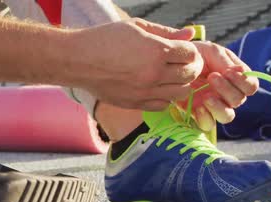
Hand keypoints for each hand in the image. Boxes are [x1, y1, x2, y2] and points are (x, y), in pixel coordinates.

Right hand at [68, 19, 203, 109]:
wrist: (79, 60)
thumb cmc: (105, 39)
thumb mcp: (136, 27)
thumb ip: (165, 32)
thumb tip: (189, 33)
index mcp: (156, 51)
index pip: (191, 54)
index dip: (191, 50)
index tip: (185, 50)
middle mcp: (154, 73)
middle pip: (190, 74)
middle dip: (191, 67)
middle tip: (184, 63)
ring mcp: (145, 92)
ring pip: (181, 93)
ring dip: (182, 84)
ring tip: (173, 76)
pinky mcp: (135, 104)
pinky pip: (163, 105)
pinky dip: (167, 97)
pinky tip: (159, 88)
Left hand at [182, 42, 259, 130]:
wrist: (172, 63)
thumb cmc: (195, 55)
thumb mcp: (211, 52)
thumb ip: (225, 62)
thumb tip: (242, 72)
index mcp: (235, 79)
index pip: (251, 86)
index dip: (243, 82)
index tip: (228, 72)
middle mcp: (227, 95)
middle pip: (239, 100)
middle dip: (227, 89)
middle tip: (211, 77)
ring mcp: (213, 106)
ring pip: (227, 116)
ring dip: (219, 107)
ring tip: (206, 96)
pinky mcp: (198, 114)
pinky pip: (208, 124)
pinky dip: (206, 117)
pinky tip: (199, 106)